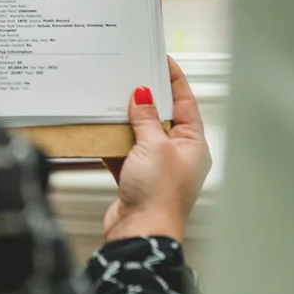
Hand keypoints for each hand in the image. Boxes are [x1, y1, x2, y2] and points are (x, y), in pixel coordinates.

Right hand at [102, 56, 211, 242]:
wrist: (139, 233)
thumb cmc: (158, 195)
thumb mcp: (154, 146)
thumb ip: (146, 118)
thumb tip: (142, 94)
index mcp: (193, 145)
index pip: (186, 103)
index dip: (174, 79)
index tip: (161, 59)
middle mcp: (177, 155)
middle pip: (161, 117)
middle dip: (145, 98)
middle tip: (131, 75)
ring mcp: (155, 167)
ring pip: (139, 134)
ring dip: (125, 120)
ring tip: (111, 98)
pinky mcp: (135, 178)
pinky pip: (123, 152)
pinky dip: (111, 142)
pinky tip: (99, 131)